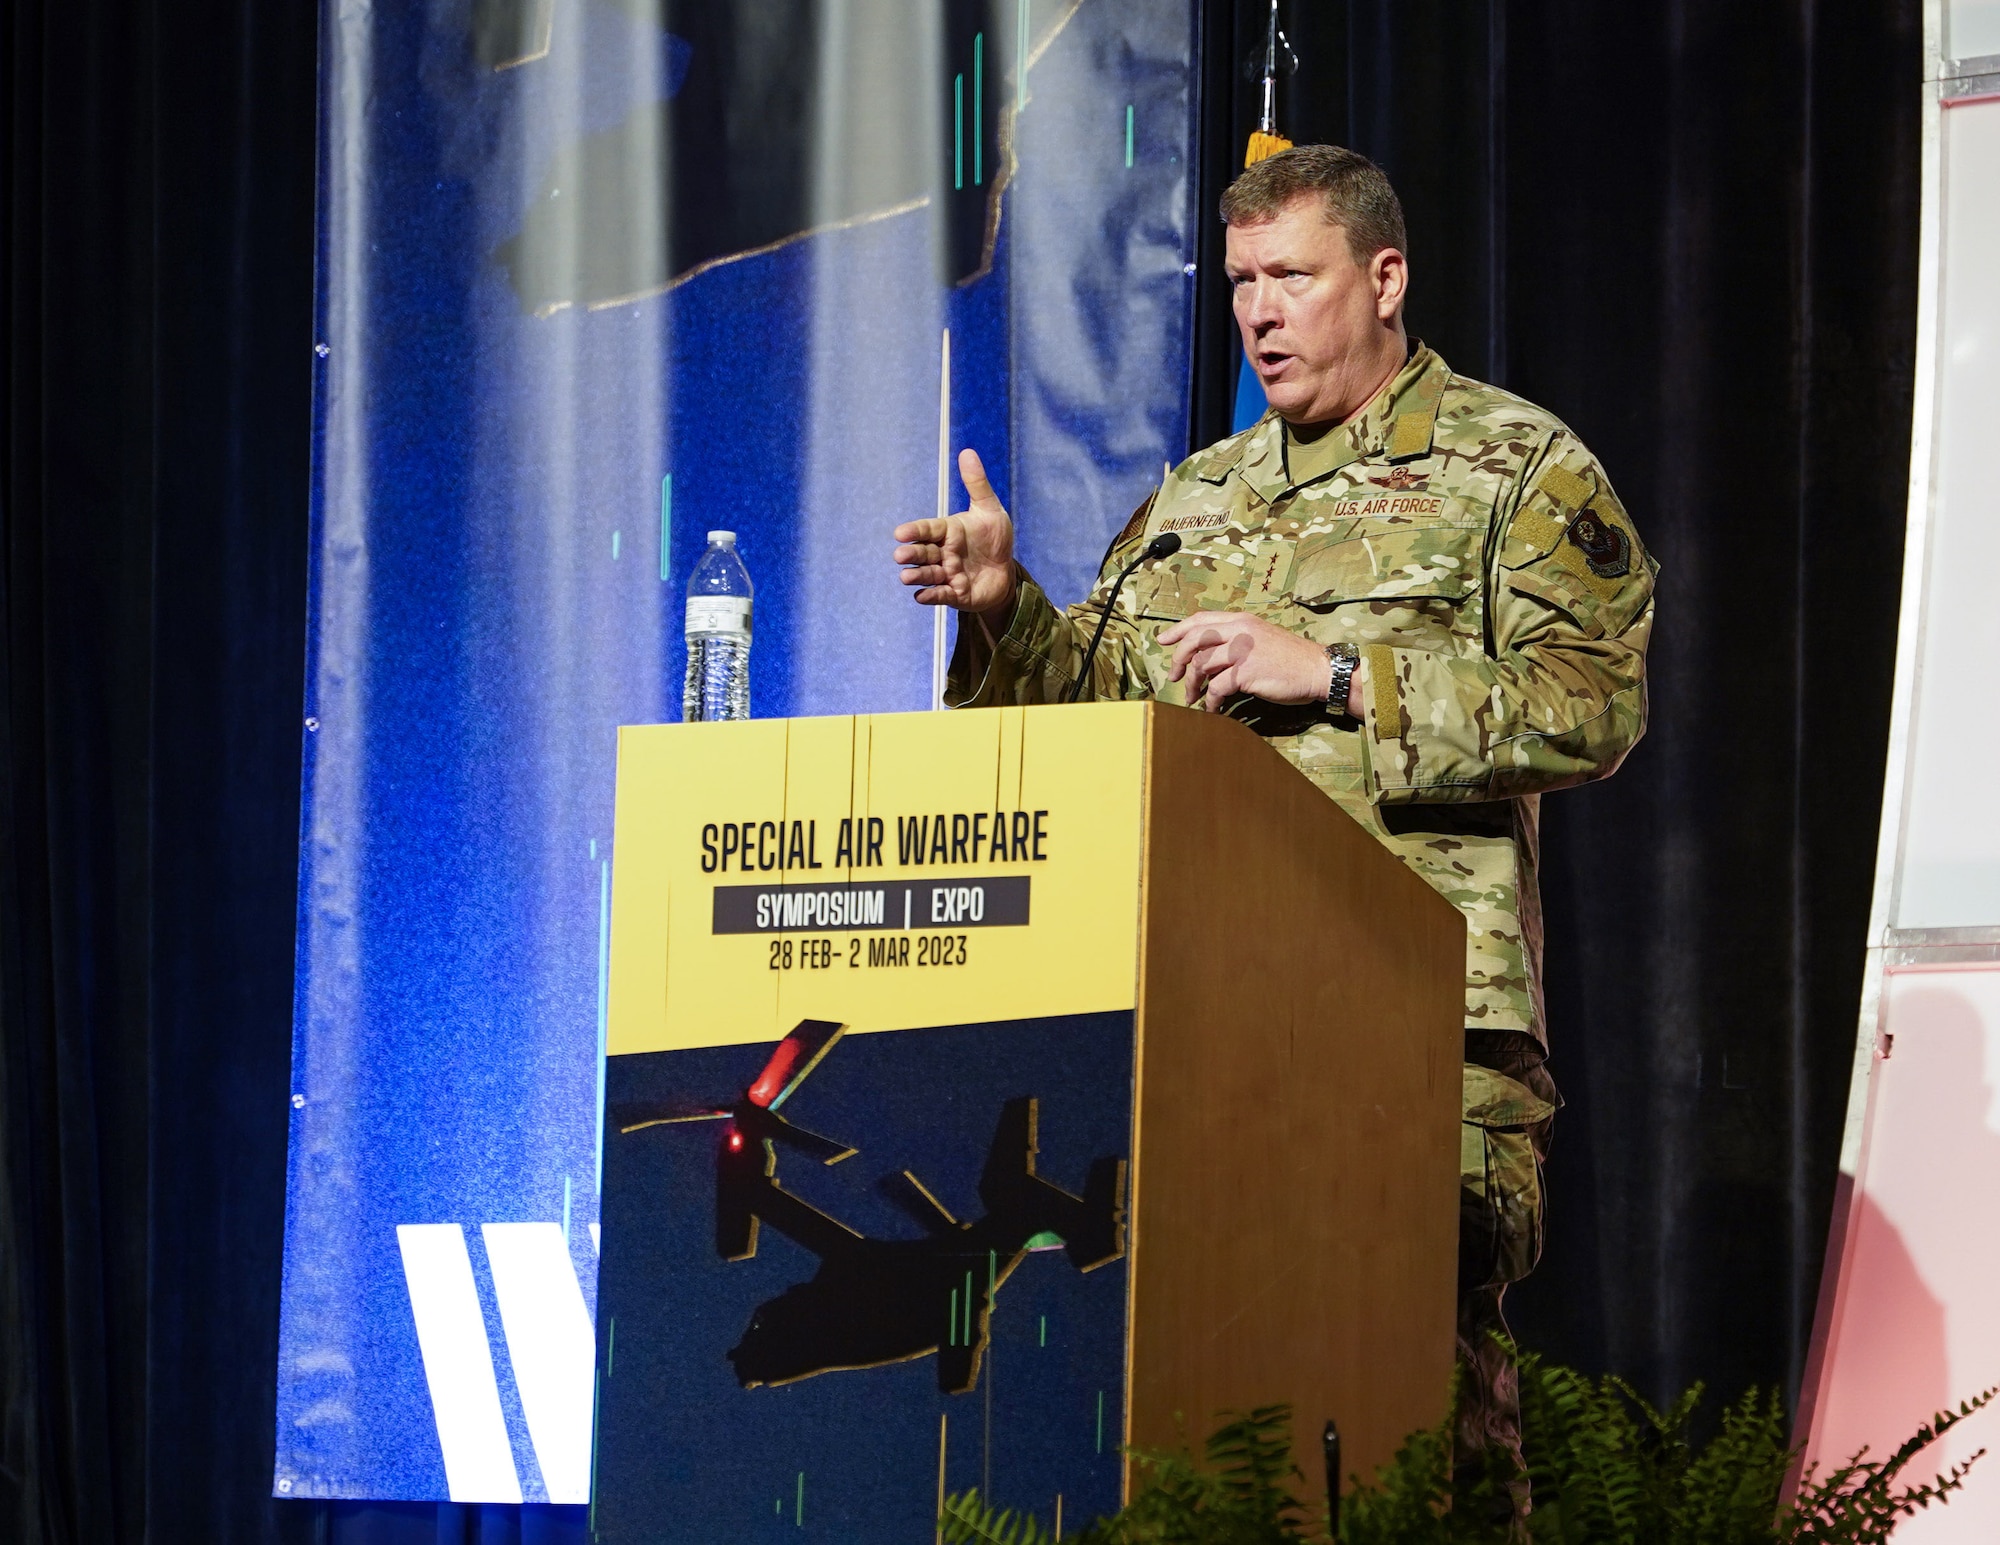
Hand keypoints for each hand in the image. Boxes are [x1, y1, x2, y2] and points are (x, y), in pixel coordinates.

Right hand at [893, 449, 1017, 619]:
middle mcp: (943, 553)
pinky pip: (940, 595)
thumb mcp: (990, 510)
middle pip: (922, 553)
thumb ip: (977, 484)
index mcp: (947, 532)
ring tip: (906, 577)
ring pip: (927, 575)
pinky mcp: (955, 593)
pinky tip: (922, 596)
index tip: (900, 533)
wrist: (1006, 573)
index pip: (927, 529)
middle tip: (900, 555)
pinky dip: (930, 596)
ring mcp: (947, 574)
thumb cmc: (994, 540)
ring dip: (917, 575)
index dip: (915, 531)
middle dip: (911, 554)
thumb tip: (967, 452)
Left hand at [1160, 611, 1356, 713]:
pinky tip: (1213, 710)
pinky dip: (1211, 702)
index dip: (1178, 630)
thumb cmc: (1290, 658)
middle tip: (1173, 676)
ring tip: (1192, 698)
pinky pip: (1217, 688)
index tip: (1163, 641)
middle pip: (1195, 640)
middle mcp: (1239, 631)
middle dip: (1178, 659)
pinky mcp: (1247, 672)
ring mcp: (1242, 651)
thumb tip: (1207, 655)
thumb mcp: (1261, 638)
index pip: (1201, 619)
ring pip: (1201, 665)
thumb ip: (1235, 640)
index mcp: (1241, 621)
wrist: (1317, 670)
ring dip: (1192, 685)